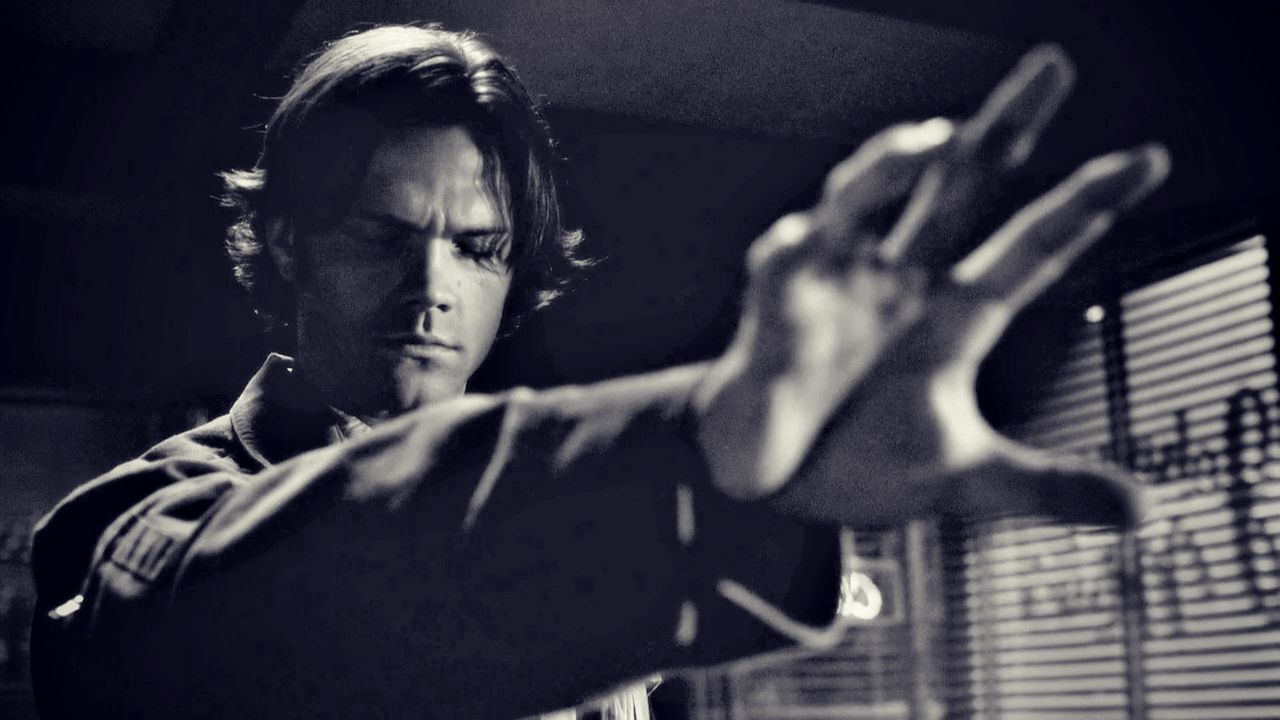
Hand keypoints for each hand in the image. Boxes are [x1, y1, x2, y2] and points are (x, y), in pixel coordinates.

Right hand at [694, 46, 1168, 526]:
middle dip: (1004, 127)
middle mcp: (902, 281)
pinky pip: (790, 251)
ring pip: (871, 193)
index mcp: (953, 317)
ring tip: (941, 138)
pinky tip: (811, 231)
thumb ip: (1047, 486)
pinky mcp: (779, 295)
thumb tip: (1144, 512)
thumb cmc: (858, 463)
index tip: (1144, 160)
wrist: (770, 481)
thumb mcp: (966, 480)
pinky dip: (804, 237)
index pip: (1029, 249)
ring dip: (900, 161)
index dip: (1082, 206)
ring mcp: (840, 278)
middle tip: (1054, 66)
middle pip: (960, 187)